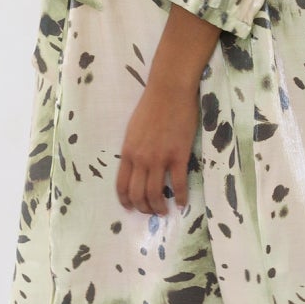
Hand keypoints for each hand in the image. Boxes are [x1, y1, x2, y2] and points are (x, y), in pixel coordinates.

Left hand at [117, 79, 198, 215]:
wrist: (169, 91)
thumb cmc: (151, 106)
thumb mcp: (133, 129)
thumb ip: (133, 149)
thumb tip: (136, 165)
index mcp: (128, 152)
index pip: (122, 185)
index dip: (126, 201)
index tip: (131, 208)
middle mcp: (141, 159)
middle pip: (138, 194)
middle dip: (143, 208)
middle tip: (151, 212)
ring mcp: (160, 159)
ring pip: (155, 194)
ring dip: (159, 207)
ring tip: (164, 211)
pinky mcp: (178, 156)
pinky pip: (179, 184)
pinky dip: (181, 197)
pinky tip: (182, 203)